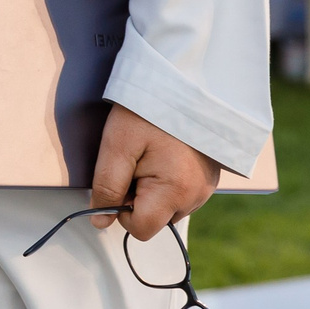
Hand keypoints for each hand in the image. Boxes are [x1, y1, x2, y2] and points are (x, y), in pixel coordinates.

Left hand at [90, 104, 220, 240]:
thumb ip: (106, 187)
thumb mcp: (117, 145)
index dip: (120, 210)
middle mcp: (196, 196)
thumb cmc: (148, 111)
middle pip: (154, 219)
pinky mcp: (209, 177)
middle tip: (136, 159)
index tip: (121, 177)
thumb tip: (100, 223)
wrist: (185, 79)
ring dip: (153, 190)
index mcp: (175, 192)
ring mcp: (206, 187)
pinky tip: (165, 153)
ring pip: (167, 207)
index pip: (140, 229)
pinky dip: (168, 181)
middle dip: (137, 198)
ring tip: (152, 152)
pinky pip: (181, 193)